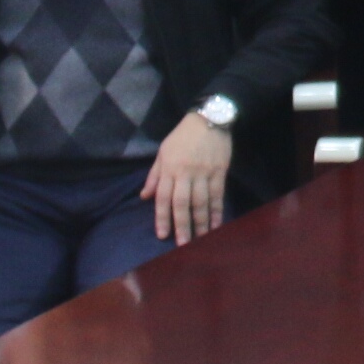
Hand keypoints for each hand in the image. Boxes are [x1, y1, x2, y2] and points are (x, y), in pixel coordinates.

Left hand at [143, 113, 232, 243]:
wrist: (209, 118)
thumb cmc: (182, 136)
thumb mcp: (163, 152)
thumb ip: (154, 175)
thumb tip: (144, 196)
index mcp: (169, 168)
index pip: (164, 197)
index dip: (162, 217)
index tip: (162, 235)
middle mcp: (186, 173)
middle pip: (182, 203)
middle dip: (182, 225)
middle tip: (183, 245)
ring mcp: (204, 172)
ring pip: (201, 201)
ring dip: (200, 222)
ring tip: (200, 240)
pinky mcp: (219, 171)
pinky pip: (217, 194)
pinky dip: (217, 210)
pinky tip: (216, 224)